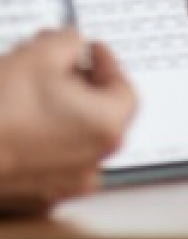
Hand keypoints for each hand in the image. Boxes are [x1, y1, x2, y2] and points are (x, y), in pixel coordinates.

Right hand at [0, 31, 136, 213]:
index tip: (89, 49)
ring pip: (70, 136)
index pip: (122, 88)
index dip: (105, 62)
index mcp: (106, 129)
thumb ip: (69, 41)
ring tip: (28, 84)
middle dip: (76, 80)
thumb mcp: (41, 53)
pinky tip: (14, 116)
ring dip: (56, 107)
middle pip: (97, 112)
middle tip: (56, 61)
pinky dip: (38, 136)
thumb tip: (72, 42)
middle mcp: (92, 163)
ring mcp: (61, 186)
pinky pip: (46, 160)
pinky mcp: (31, 197)